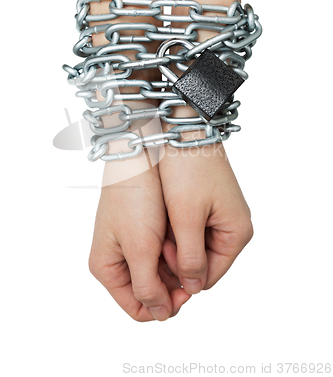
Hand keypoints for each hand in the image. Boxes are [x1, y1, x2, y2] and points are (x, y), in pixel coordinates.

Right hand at [88, 166, 190, 320]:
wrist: (138, 158)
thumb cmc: (134, 199)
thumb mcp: (140, 247)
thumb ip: (148, 286)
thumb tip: (161, 315)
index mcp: (106, 268)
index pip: (138, 308)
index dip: (165, 306)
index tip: (188, 290)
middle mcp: (115, 259)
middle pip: (150, 290)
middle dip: (171, 279)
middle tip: (184, 258)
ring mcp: (128, 244)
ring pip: (159, 271)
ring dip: (173, 262)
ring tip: (179, 240)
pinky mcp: (141, 230)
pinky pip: (161, 250)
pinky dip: (172, 246)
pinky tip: (177, 233)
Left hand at [159, 133, 252, 294]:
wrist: (185, 130)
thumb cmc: (188, 169)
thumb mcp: (186, 218)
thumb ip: (190, 258)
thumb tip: (193, 289)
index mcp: (238, 233)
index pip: (209, 277)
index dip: (182, 275)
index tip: (160, 256)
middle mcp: (235, 227)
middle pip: (202, 262)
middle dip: (178, 256)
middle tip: (158, 239)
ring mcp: (223, 215)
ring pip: (194, 246)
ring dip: (176, 242)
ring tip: (160, 225)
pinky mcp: (211, 205)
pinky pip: (193, 229)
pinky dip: (177, 228)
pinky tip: (164, 217)